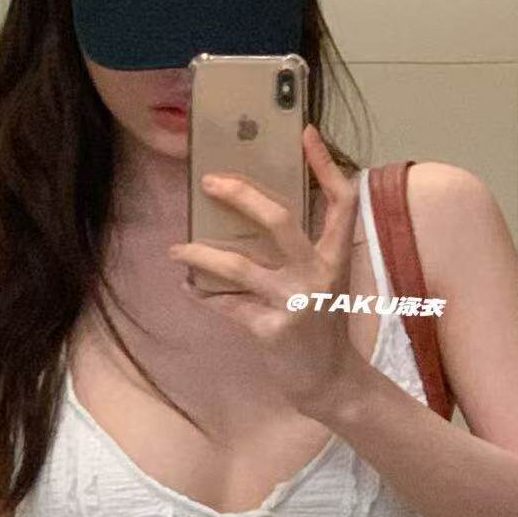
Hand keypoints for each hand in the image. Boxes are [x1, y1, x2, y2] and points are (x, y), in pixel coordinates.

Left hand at [167, 124, 364, 415]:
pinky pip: (227, 305)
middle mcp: (318, 274)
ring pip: (239, 266)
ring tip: (176, 248)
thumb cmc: (320, 326)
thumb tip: (252, 216)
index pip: (341, 202)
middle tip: (209, 181)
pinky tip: (187, 286)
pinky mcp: (272, 329)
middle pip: (279, 220)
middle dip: (241, 195)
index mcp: (335, 257)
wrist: (329, 383)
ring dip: (200, 254)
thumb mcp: (322, 284)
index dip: (325, 166)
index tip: (306, 132)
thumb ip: (298, 252)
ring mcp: (295, 302)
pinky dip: (202, 295)